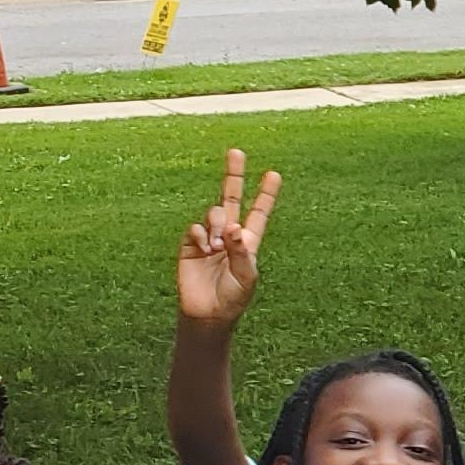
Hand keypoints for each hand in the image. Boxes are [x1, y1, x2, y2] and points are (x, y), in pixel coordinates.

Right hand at [177, 149, 280, 325]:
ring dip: (217, 223)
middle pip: (231, 198)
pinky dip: (201, 235)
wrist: (207, 313)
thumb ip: (242, 252)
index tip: (274, 174)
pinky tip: (206, 249)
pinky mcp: (190, 245)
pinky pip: (195, 228)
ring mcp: (209, 237)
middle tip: (236, 151)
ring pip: (214, 213)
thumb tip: (235, 227)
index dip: (266, 194)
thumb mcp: (247, 276)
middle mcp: (229, 234)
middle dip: (233, 175)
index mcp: (248, 241)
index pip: (259, 213)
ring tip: (217, 246)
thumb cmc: (233, 297)